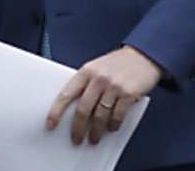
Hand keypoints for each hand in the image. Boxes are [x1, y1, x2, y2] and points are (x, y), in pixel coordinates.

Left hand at [46, 46, 161, 145]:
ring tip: (94, 138)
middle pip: (83, 109)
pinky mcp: (128, 94)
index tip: (51, 124)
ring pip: (100, 116)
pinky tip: (111, 128)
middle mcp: (98, 79)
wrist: (143, 56)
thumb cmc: (118, 63)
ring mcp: (113, 86)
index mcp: (86, 72)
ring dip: (96, 131)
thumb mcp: (96, 68)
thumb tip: (76, 110)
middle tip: (77, 139)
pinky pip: (117, 115)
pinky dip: (113, 125)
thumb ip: (86, 85)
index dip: (56, 111)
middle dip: (78, 128)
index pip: (66, 94)